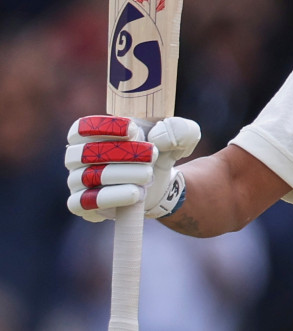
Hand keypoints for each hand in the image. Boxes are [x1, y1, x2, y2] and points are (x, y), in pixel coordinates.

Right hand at [66, 115, 200, 220]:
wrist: (158, 182)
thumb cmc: (158, 152)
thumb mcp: (176, 136)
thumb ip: (177, 129)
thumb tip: (160, 136)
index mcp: (90, 134)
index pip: (83, 128)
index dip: (104, 128)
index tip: (133, 130)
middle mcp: (77, 157)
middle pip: (86, 153)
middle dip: (121, 153)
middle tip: (151, 155)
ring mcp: (76, 181)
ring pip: (90, 177)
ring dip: (122, 175)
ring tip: (147, 175)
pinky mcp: (80, 204)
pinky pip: (82, 203)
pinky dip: (111, 198)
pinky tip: (135, 194)